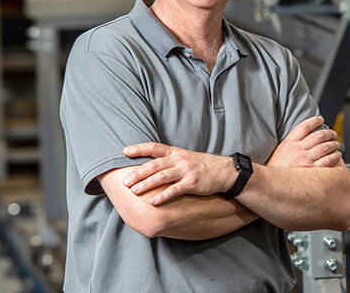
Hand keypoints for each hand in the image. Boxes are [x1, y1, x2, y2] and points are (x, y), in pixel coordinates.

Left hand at [121, 143, 235, 204]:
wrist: (225, 171)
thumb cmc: (203, 166)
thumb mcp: (185, 157)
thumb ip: (169, 160)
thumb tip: (150, 166)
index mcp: (175, 152)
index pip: (154, 147)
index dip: (139, 149)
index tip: (125, 151)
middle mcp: (179, 159)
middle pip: (155, 165)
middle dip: (138, 173)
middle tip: (125, 181)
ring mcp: (186, 171)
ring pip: (162, 176)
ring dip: (146, 184)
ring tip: (134, 191)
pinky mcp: (192, 183)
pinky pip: (175, 190)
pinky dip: (163, 195)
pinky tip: (153, 201)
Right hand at [267, 116, 341, 167]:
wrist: (271, 184)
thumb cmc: (275, 169)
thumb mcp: (279, 151)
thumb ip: (290, 142)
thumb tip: (302, 137)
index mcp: (289, 143)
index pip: (304, 126)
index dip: (314, 121)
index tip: (320, 119)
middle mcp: (298, 149)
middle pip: (318, 136)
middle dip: (329, 133)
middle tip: (333, 134)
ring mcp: (305, 159)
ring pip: (325, 147)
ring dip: (334, 144)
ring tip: (336, 144)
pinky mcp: (312, 170)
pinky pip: (328, 160)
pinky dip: (335, 156)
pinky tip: (337, 155)